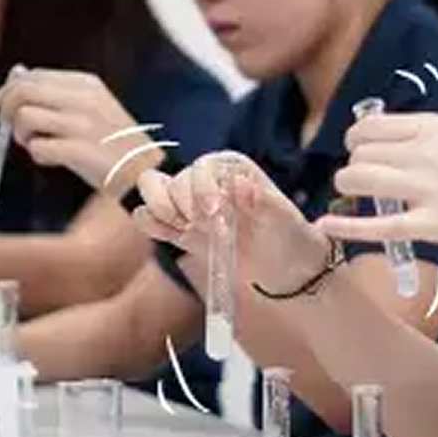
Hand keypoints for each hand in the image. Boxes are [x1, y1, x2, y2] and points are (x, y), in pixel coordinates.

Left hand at [0, 68, 158, 188]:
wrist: (144, 169)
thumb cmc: (113, 140)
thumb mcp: (93, 106)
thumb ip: (57, 95)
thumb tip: (13, 84)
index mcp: (87, 84)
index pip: (35, 76)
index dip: (11, 88)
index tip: (0, 102)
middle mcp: (84, 99)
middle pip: (24, 91)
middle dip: (7, 108)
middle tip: (8, 124)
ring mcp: (82, 124)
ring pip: (25, 117)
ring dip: (22, 135)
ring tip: (35, 144)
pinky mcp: (79, 150)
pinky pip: (38, 148)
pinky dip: (38, 155)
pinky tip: (52, 159)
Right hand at [131, 151, 330, 292]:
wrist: (285, 269)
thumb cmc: (289, 237)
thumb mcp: (284, 220)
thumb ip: (263, 201)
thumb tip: (239, 184)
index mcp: (232, 167)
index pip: (202, 167)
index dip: (202, 190)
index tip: (215, 215)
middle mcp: (207, 179)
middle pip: (174, 181)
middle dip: (187, 208)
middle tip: (212, 230)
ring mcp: (189, 203)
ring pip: (152, 189)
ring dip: (163, 211)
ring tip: (187, 230)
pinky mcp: (178, 227)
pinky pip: (148, 217)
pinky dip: (151, 224)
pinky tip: (171, 234)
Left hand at [319, 112, 437, 270]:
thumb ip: (420, 138)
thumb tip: (376, 140)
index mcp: (434, 127)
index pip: (371, 126)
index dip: (355, 140)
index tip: (358, 152)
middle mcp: (425, 153)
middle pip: (360, 154)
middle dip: (352, 167)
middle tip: (362, 180)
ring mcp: (425, 190)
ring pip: (359, 180)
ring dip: (347, 188)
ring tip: (352, 196)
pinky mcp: (428, 226)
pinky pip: (374, 226)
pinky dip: (343, 226)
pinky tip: (324, 225)